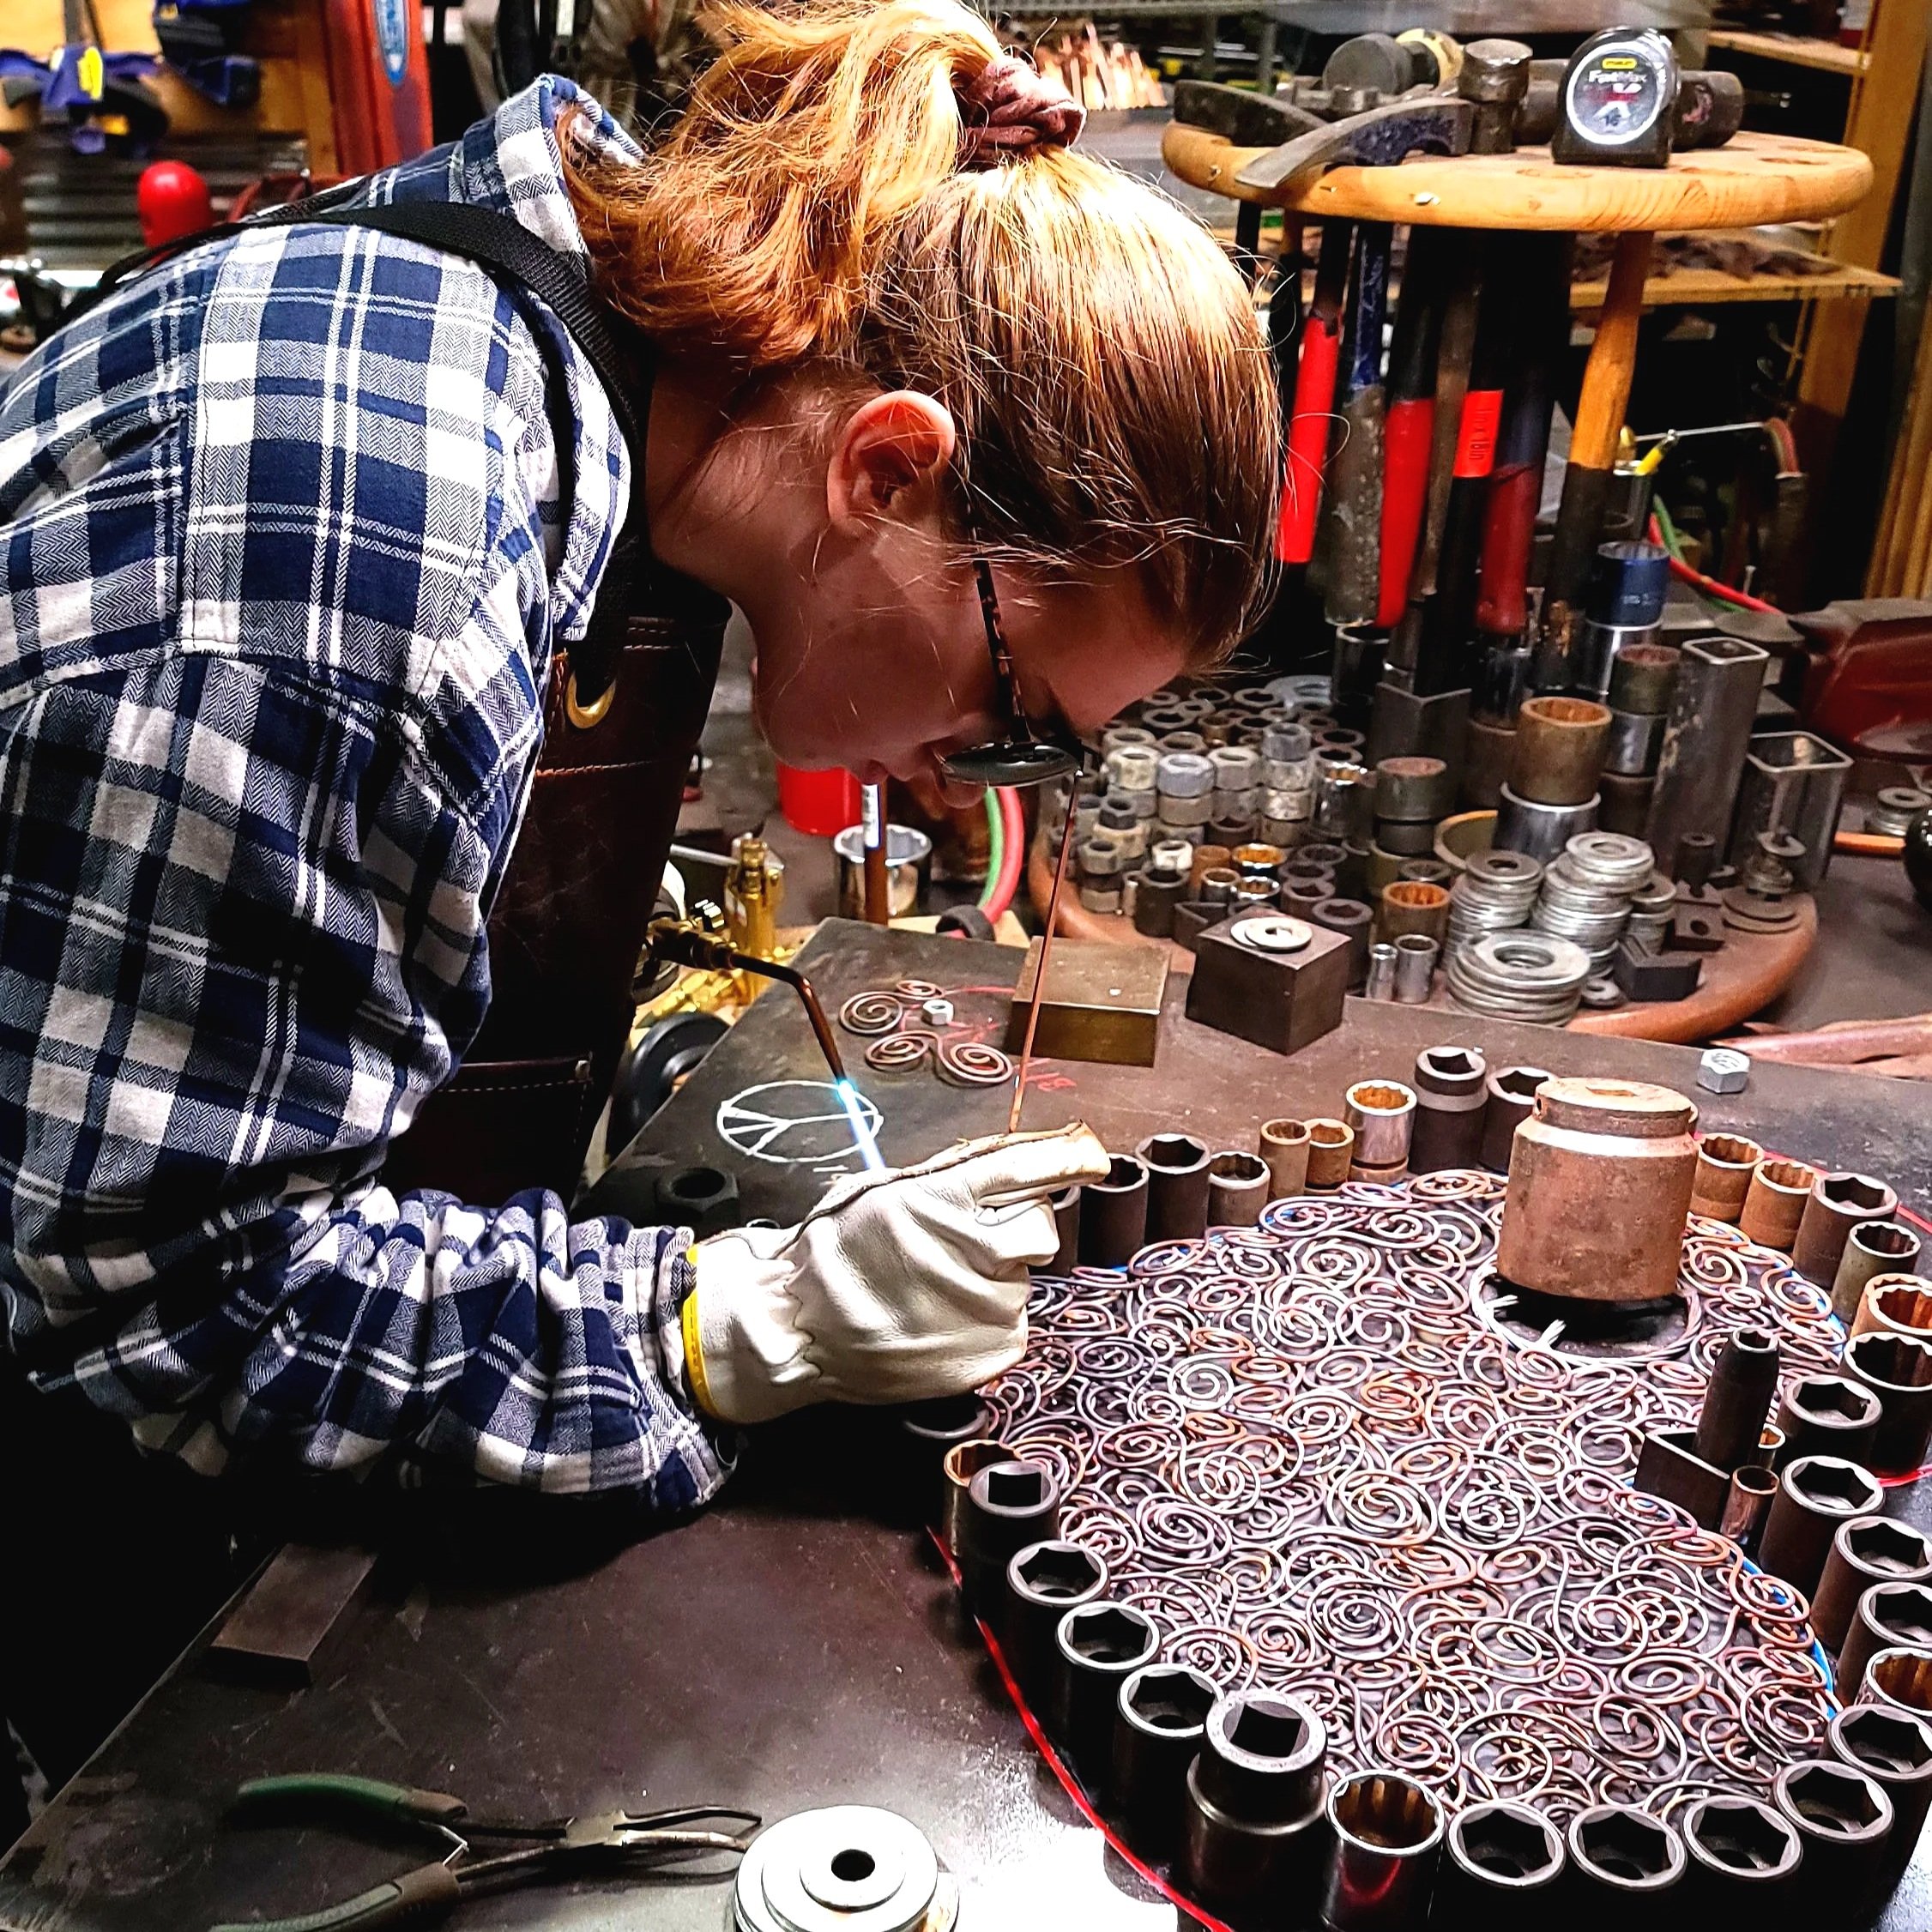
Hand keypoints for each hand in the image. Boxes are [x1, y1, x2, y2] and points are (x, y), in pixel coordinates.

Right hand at [682, 1124, 1109, 1423]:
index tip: (1091, 1155)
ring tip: (935, 1289)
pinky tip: (939, 1319)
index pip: (1030, 1167)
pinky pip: (1011, 1322)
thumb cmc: (834, 1254)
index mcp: (944, 1199)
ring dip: (993, 1277)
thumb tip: (1011, 1161)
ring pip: (1022, 1277)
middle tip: (967, 1240)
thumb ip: (949, 1178)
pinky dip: (985, 1319)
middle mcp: (976, 1251)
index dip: (1070, 1158)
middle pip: (1040, 1225)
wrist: (799, 1331)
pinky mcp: (993, 1350)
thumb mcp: (883, 1191)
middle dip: (1014, 1227)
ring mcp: (988, 1306)